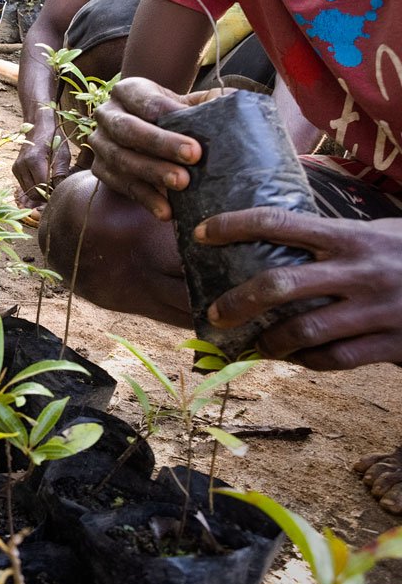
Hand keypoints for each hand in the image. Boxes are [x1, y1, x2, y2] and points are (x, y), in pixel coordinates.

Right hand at [12, 136, 72, 208]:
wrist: (38, 126)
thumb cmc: (54, 139)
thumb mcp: (62, 154)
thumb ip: (61, 173)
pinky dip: (33, 186)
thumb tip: (59, 191)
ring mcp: (16, 167)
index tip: (61, 190)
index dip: (53, 192)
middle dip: (45, 195)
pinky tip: (42, 180)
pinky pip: (24, 185)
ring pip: (28, 191)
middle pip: (33, 193)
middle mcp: (22, 165)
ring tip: (50, 185)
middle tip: (56, 190)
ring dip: (39, 192)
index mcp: (34, 160)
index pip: (43, 188)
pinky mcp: (15, 169)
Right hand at [87, 78, 219, 219]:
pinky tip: (166, 211)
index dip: (169, 114)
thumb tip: (232, 106)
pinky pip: (121, 185)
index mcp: (128, 90)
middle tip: (193, 156)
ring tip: (182, 184)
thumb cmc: (175, 118)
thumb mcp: (188, 104)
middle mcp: (107, 114)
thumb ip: (208, 103)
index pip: (145, 101)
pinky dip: (145, 199)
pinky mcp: (100, 169)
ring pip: (121, 159)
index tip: (192, 127)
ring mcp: (100, 144)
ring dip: (153, 172)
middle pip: (128, 129)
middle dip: (161, 143)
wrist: (150, 138)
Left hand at [199, 209, 401, 369]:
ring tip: (252, 345)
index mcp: (350, 236)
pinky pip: (338, 359)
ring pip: (303, 330)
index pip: (277, 222)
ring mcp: (376, 310)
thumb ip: (334, 237)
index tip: (200, 234)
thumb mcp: (380, 232)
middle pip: (278, 284)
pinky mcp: (393, 343)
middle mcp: (359, 271)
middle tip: (213, 314)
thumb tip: (277, 231)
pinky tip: (297, 358)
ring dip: (268, 342)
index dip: (232, 225)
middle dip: (236, 301)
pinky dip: (310, 361)